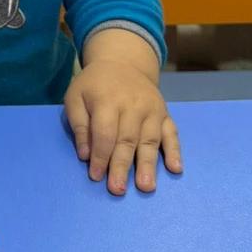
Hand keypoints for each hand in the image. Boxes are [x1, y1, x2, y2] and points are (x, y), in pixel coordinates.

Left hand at [64, 58, 181, 194]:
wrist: (122, 62)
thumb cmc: (94, 85)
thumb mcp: (75, 96)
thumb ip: (78, 124)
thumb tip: (85, 154)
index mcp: (107, 100)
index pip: (104, 133)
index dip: (100, 156)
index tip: (96, 176)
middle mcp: (133, 105)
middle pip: (127, 140)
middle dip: (122, 166)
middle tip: (118, 189)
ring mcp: (152, 109)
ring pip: (150, 140)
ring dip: (148, 164)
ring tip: (146, 187)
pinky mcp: (165, 113)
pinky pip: (172, 132)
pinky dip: (175, 151)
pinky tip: (176, 168)